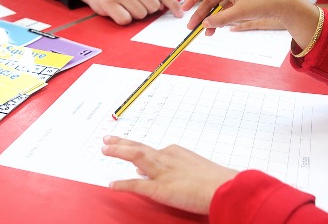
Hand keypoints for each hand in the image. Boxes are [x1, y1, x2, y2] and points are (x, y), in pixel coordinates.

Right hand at [73, 0, 181, 24]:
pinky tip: (118, 10)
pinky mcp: (109, 4)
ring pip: (141, 15)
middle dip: (148, 10)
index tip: (179, 14)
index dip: (173, 6)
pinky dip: (124, 19)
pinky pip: (126, 20)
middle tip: (137, 4)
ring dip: (135, 14)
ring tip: (126, 5)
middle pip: (154, 7)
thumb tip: (168, 6)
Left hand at [102, 136, 237, 213]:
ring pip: (135, 157)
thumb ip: (183, 169)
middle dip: (122, 143)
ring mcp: (162, 172)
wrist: (223, 187)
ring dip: (118, 151)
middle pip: (139, 148)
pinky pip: (136, 185)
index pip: (154, 152)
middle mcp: (167, 158)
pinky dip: (122, 184)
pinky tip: (112, 184)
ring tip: (104, 148)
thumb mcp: (199, 169)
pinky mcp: (159, 188)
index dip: (140, 151)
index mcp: (176, 153)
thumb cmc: (217, 180)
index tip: (131, 150)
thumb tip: (172, 173)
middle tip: (107, 139)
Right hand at [181, 0, 318, 48]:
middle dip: (201, 15)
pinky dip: (220, 20)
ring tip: (205, 33)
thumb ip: (220, 19)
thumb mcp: (239, 12)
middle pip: (209, 0)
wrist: (284, 5)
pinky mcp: (240, 1)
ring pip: (217, 7)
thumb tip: (204, 25)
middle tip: (191, 28)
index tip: (184, 10)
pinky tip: (214, 30)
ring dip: (211, 20)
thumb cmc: (264, 2)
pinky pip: (225, 11)